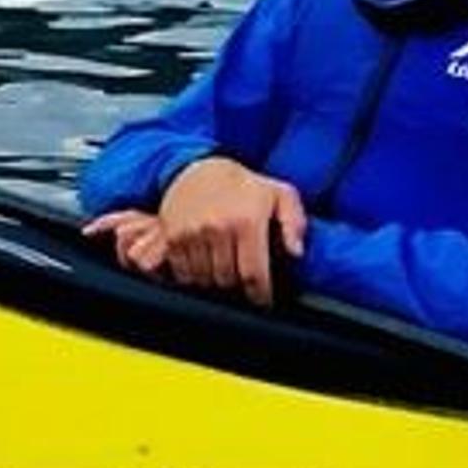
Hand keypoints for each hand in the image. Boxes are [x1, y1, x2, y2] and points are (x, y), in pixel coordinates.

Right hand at [86, 157, 305, 305]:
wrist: (199, 167)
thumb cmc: (245, 185)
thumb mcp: (280, 195)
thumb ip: (295, 223)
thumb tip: (296, 252)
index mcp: (247, 221)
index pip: (254, 274)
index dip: (260, 294)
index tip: (262, 300)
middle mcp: (217, 227)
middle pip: (227, 279)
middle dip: (237, 284)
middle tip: (241, 277)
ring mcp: (191, 231)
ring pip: (204, 278)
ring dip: (214, 280)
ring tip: (222, 269)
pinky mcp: (171, 235)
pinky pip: (182, 271)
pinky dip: (192, 275)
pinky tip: (203, 264)